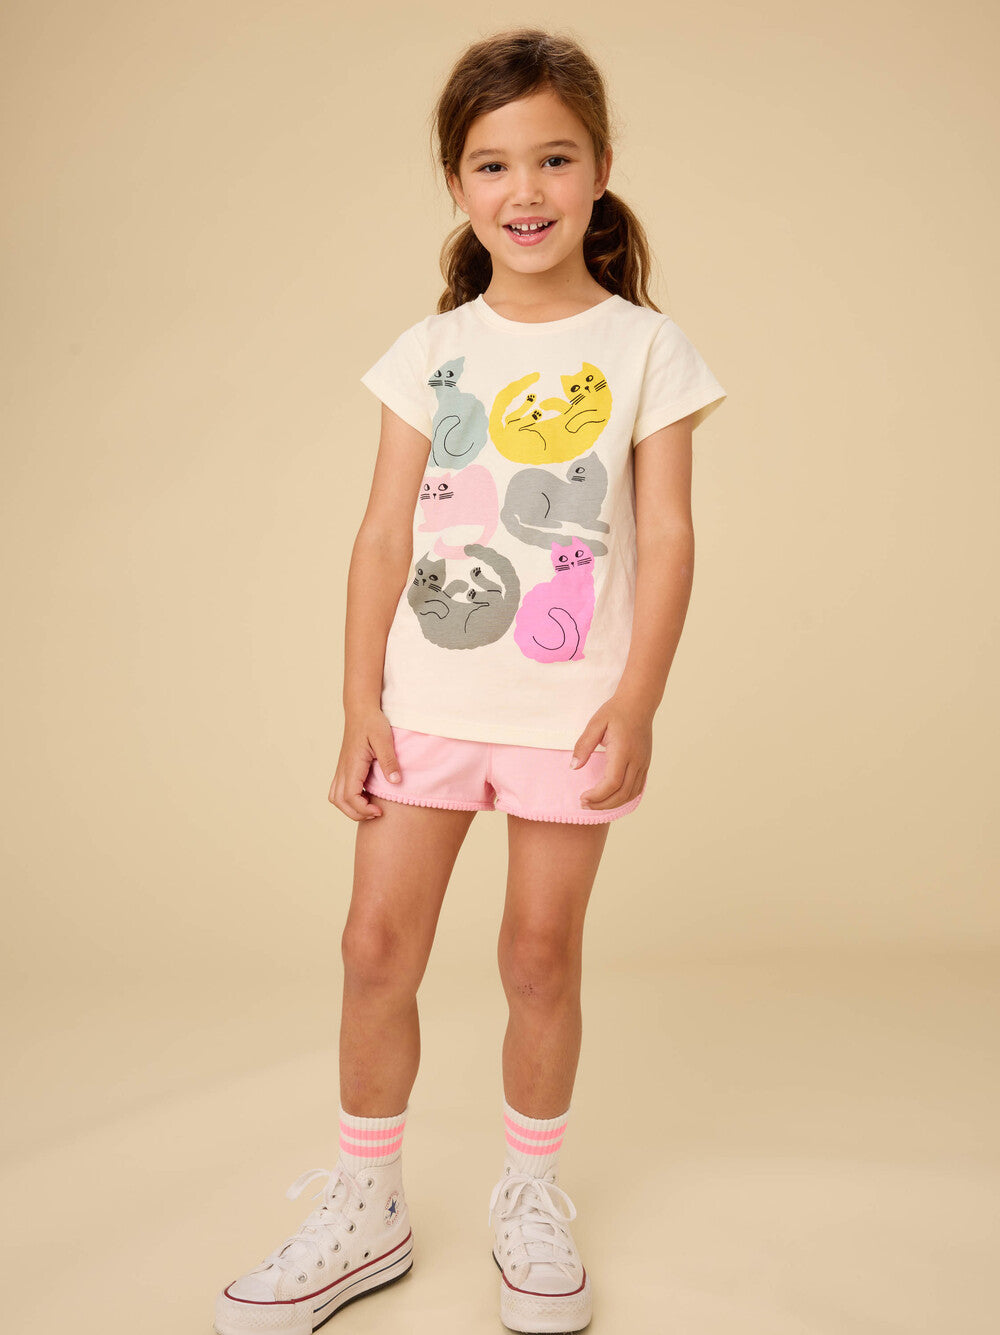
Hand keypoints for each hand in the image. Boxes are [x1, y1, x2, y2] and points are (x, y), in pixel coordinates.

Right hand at [328, 709, 400, 820]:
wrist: (360, 710)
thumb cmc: (372, 722)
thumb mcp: (384, 738)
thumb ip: (389, 760)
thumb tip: (395, 782)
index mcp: (352, 764)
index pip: (350, 796)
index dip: (363, 809)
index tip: (380, 810)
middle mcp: (343, 769)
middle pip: (339, 801)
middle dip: (357, 813)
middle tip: (377, 812)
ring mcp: (341, 769)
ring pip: (335, 798)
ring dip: (350, 808)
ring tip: (370, 807)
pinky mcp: (343, 768)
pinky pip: (338, 791)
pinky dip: (347, 800)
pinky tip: (365, 796)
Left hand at [571, 696, 652, 810]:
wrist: (639, 703)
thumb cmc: (615, 711)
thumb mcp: (595, 724)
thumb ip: (583, 745)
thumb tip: (574, 767)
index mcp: (623, 751)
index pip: (612, 782)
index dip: (597, 795)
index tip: (582, 798)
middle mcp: (637, 760)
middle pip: (622, 793)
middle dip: (602, 804)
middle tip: (584, 805)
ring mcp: (644, 763)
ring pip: (631, 794)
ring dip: (613, 804)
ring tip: (595, 804)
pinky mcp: (645, 764)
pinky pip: (637, 788)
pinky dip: (624, 798)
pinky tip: (610, 798)